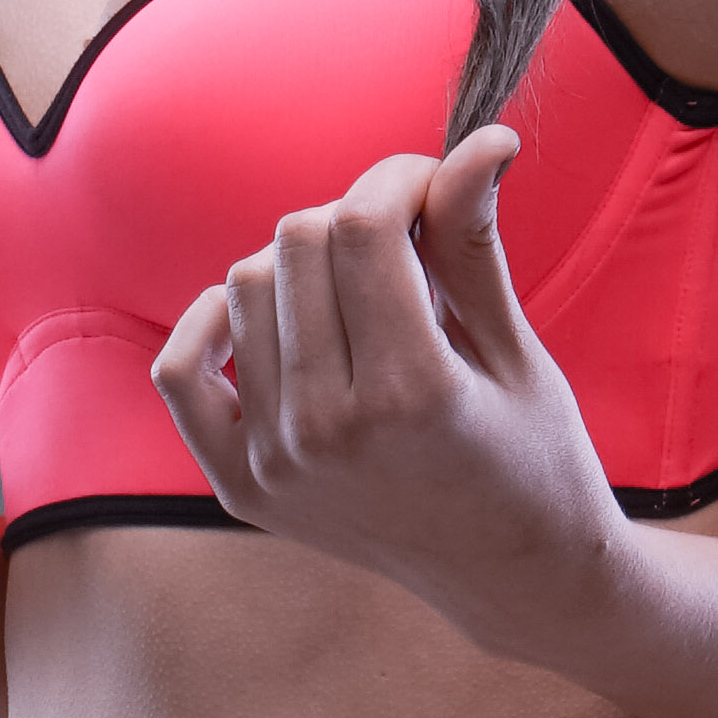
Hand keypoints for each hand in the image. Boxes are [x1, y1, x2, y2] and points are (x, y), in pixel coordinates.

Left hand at [150, 128, 624, 660]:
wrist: (511, 578)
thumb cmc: (536, 458)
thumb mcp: (517, 349)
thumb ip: (474, 243)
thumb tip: (483, 139)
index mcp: (411, 393)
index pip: (363, 225)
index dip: (399, 178)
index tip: (433, 185)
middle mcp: (328, 429)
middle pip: (297, 242)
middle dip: (354, 216)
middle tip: (405, 243)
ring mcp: (276, 462)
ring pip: (244, 287)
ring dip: (299, 265)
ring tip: (360, 297)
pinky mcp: (243, 485)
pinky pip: (182, 371)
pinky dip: (213, 325)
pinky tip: (269, 319)